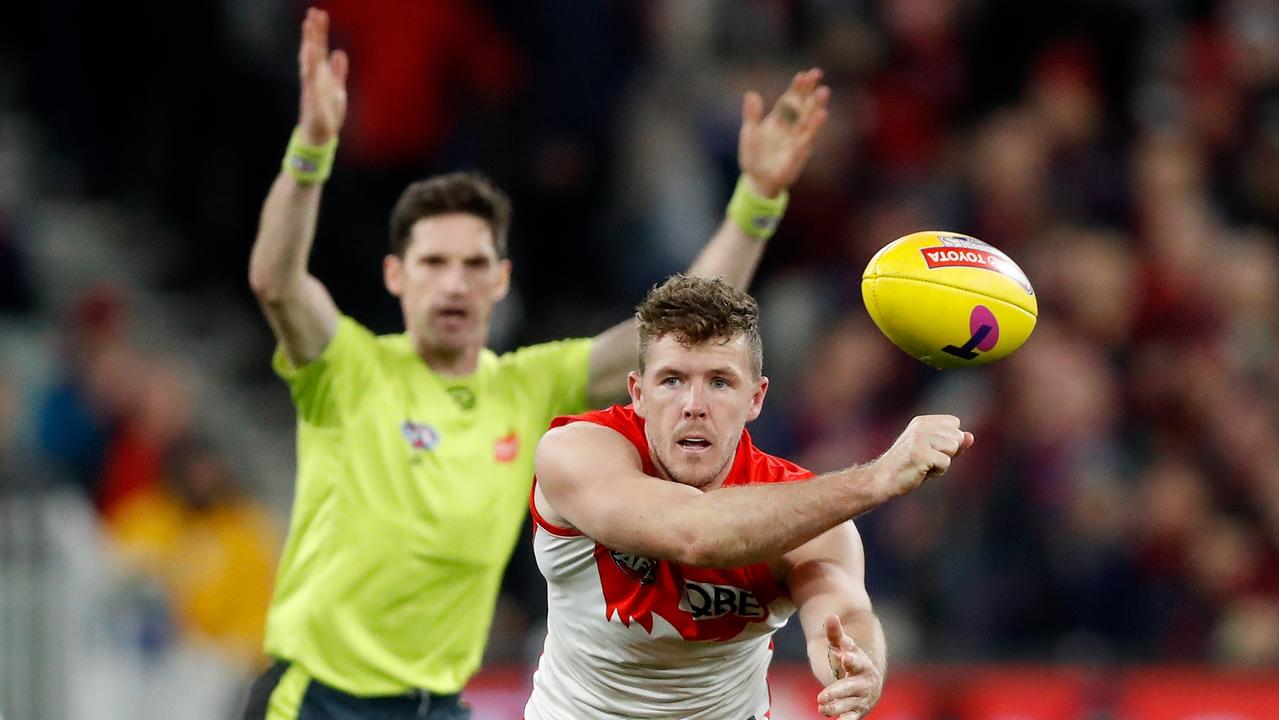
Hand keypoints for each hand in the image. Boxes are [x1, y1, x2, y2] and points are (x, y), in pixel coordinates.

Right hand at [297, 8, 348, 144]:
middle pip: (313, 49)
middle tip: (314, 12)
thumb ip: (338, 71)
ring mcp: (312, 86)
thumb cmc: (327, 113)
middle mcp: (314, 77)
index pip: (319, 49)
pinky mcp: (312, 97)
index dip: (318, 32)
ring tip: (309, 25)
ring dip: (309, 42)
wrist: (321, 135)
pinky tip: (310, 52)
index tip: (318, 15)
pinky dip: (310, 65)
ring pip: (309, 59)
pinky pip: (310, 79)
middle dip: (314, 32)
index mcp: (321, 74)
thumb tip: (339, 53)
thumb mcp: (338, 88)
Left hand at [739, 68, 830, 198]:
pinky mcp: (799, 154)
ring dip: (816, 106)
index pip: (790, 100)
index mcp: (779, 120)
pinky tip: (821, 115)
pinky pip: (808, 139)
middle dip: (809, 91)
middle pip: (802, 106)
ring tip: (823, 91)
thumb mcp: (749, 134)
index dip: (797, 88)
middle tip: (817, 73)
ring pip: (809, 120)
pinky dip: (814, 128)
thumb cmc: (754, 157)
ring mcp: (796, 140)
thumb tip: (751, 94)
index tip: (804, 75)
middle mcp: (791, 128)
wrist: (757, 181)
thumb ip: (751, 115)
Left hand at [817, 614, 882, 718]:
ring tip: (821, 708)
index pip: (857, 661)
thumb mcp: (844, 645)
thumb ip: (835, 633)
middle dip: (836, 691)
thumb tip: (830, 616)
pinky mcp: (857, 710)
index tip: (843, 657)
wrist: (868, 677)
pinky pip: (851, 717)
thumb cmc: (852, 658)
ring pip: (848, 704)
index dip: (850, 659)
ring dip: (836, 707)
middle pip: (850, 687)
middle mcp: (863, 682)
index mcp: (862, 664)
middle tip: (821, 696)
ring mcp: (860, 697)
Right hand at [872, 415, 973, 499]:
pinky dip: (937, 472)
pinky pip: (945, 462)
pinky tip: (921, 471)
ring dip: (942, 462)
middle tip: (926, 460)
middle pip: (958, 436)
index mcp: (923, 421)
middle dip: (948, 453)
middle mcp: (922, 425)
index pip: (955, 424)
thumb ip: (953, 443)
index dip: (950, 440)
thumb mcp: (933, 451)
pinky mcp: (920, 453)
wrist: (884, 479)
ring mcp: (920, 438)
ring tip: (924, 465)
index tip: (930, 449)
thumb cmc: (909, 466)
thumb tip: (971, 436)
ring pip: (953, 448)